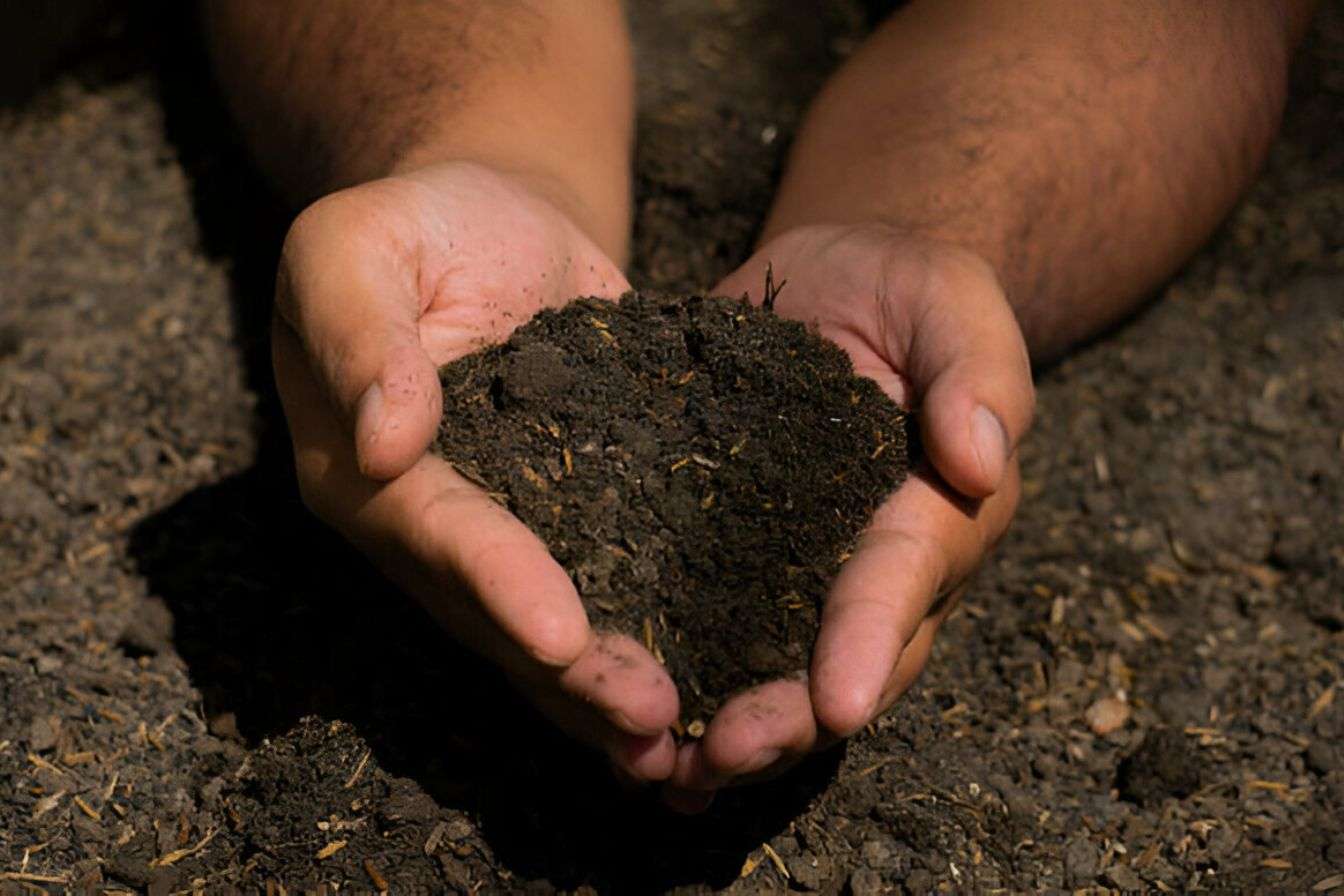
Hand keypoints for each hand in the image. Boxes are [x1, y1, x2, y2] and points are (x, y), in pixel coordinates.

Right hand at [271, 162, 679, 780]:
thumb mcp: (358, 244)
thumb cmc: (419, 219)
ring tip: (685, 736)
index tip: (560, 634)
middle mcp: (427, 524)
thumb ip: (357, 333)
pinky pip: (608, 583)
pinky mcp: (573, 517)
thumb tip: (381, 441)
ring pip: (551, 626)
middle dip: (571, 671)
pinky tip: (709, 686)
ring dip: (611, 687)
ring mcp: (503, 532)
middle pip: (495, 610)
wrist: (497, 217)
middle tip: (648, 717)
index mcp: (361, 469)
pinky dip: (647, 636)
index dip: (495, 583)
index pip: (431, 533)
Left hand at [662, 224, 1033, 810]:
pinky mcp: (732, 557)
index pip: (906, 575)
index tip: (841, 701)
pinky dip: (679, 683)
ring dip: (726, 725)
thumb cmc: (902, 286)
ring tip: (664, 773)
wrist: (827, 285)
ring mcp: (801, 570)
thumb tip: (982, 456)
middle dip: (788, 716)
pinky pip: (711, 630)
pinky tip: (627, 738)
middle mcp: (873, 564)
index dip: (873, 637)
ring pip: (773, 667)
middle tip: (724, 757)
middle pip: (839, 656)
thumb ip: (976, 366)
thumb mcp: (949, 295)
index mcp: (936, 509)